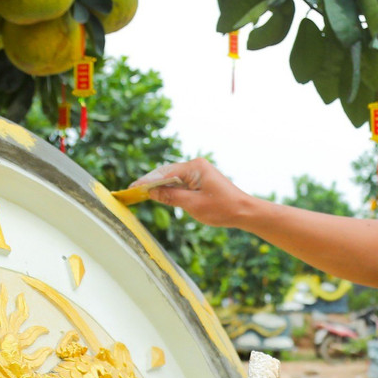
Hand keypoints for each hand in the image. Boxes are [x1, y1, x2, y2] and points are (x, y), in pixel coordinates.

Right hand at [130, 158, 255, 227]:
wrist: (244, 211)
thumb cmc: (222, 208)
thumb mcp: (193, 205)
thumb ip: (171, 197)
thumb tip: (152, 192)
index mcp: (195, 167)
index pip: (165, 173)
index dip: (147, 181)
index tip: (133, 187)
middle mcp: (196, 165)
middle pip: (166, 172)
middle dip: (150, 182)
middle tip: (132, 190)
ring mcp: (198, 172)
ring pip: (172, 177)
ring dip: (159, 185)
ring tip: (141, 192)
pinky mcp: (200, 179)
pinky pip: (180, 182)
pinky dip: (169, 188)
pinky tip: (159, 194)